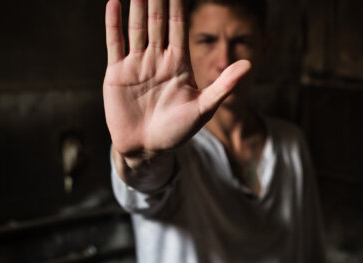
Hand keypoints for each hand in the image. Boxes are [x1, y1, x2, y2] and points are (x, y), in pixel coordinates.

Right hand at [103, 0, 250, 158]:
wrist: (146, 149)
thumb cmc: (177, 132)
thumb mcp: (204, 108)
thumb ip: (224, 85)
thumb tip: (248, 64)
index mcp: (178, 64)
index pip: (179, 27)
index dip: (179, 5)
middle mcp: (157, 59)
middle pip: (158, 22)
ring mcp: (137, 64)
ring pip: (137, 27)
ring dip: (138, 6)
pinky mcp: (117, 73)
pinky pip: (115, 43)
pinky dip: (114, 23)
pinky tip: (114, 2)